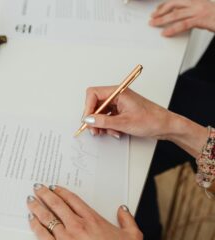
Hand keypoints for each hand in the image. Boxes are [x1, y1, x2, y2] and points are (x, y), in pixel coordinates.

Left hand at [27, 184, 142, 239]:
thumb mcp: (132, 236)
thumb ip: (127, 219)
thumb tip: (123, 210)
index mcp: (92, 219)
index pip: (72, 200)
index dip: (61, 192)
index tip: (55, 188)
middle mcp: (78, 225)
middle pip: (57, 204)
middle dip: (45, 194)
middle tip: (38, 188)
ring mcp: (67, 238)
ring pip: (47, 216)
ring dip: (37, 206)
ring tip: (31, 200)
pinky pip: (42, 235)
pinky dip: (35, 225)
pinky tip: (31, 219)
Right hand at [82, 86, 207, 157]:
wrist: (166, 126)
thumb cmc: (152, 120)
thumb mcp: (124, 123)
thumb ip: (103, 121)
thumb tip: (88, 120)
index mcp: (118, 92)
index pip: (93, 94)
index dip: (88, 107)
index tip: (87, 120)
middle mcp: (117, 96)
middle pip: (95, 104)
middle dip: (94, 118)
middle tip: (94, 130)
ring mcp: (119, 104)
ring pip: (101, 113)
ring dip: (101, 124)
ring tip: (106, 132)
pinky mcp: (121, 112)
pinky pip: (108, 118)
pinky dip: (108, 126)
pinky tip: (115, 131)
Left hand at [149, 0, 214, 36]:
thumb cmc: (214, 17)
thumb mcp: (200, 10)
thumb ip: (188, 11)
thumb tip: (174, 15)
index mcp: (195, 0)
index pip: (176, 0)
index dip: (164, 5)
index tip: (156, 10)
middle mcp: (196, 3)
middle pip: (174, 5)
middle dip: (161, 11)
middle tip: (152, 17)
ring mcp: (198, 11)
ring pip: (176, 14)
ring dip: (162, 19)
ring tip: (154, 23)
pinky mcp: (201, 19)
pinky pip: (183, 24)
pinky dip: (173, 29)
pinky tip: (165, 33)